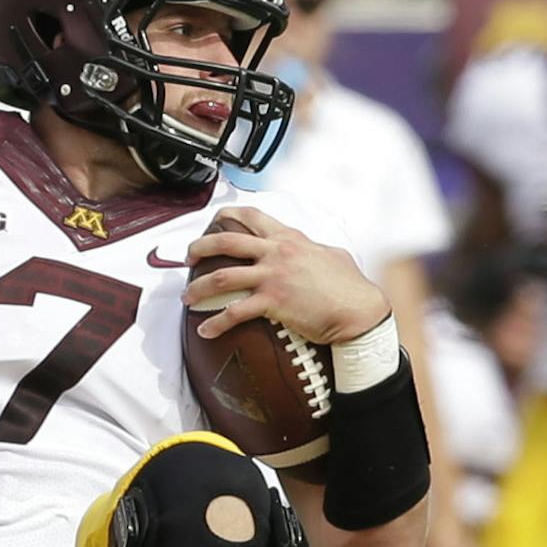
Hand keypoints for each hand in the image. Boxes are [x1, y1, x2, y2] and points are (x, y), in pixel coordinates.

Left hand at [183, 208, 391, 344]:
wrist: (358, 310)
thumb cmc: (350, 286)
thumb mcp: (330, 256)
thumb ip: (311, 250)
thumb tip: (309, 251)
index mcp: (289, 238)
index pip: (251, 216)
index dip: (226, 215)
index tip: (213, 222)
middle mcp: (276, 252)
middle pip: (225, 242)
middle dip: (199, 248)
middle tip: (188, 259)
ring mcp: (273, 276)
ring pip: (221, 277)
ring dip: (198, 288)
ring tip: (188, 297)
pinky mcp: (272, 302)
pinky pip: (234, 312)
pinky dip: (216, 323)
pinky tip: (206, 331)